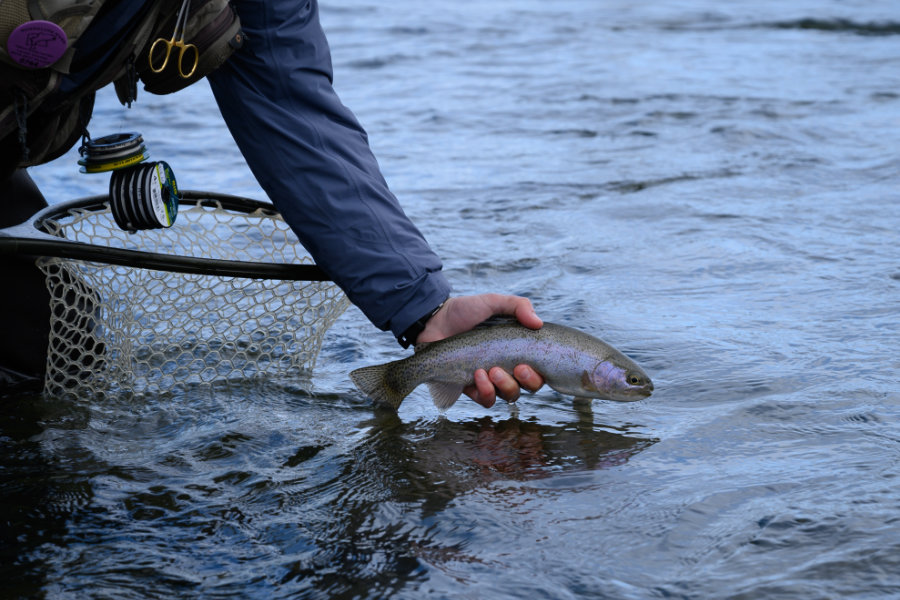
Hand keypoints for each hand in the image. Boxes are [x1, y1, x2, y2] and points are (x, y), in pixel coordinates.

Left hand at [416, 294, 544, 407]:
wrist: (434, 321)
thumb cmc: (464, 311)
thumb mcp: (492, 302)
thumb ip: (517, 305)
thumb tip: (538, 323)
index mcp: (516, 350)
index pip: (539, 369)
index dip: (538, 373)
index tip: (526, 363)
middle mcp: (507, 367)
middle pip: (528, 387)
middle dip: (528, 381)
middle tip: (517, 368)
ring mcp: (490, 379)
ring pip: (509, 396)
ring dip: (505, 386)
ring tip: (490, 370)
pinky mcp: (471, 387)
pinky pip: (486, 400)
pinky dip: (486, 392)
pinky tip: (477, 376)